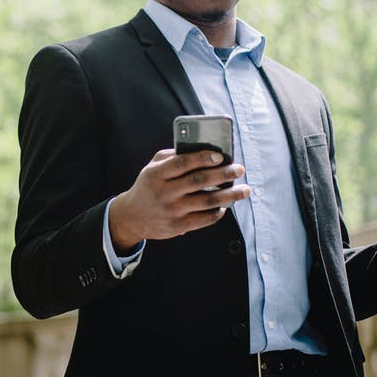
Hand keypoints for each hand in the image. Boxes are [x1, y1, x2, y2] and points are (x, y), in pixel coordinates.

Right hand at [109, 148, 250, 249]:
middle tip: (239, 169)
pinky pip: (204, 219)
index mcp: (156, 174)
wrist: (132, 217)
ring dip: (230, 195)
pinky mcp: (178, 226)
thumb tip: (202, 150)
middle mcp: (164, 192)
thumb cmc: (148, 186)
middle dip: (223, 174)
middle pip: (199, 181)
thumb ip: (172, 156)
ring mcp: (172, 211)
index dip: (203, 158)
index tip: (220, 155)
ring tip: (244, 190)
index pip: (182, 163)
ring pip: (207, 202)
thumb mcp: (152, 167)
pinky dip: (218, 212)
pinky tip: (225, 205)